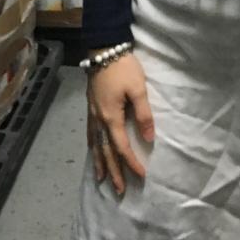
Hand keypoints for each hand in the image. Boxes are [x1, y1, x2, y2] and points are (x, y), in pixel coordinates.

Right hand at [87, 52, 154, 196]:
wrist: (103, 49)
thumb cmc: (123, 68)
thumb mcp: (138, 88)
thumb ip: (144, 114)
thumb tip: (149, 139)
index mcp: (111, 117)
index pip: (122, 147)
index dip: (131, 163)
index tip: (141, 175)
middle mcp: (99, 119)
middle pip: (106, 151)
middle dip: (113, 172)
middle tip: (119, 190)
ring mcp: (92, 113)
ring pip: (95, 145)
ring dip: (100, 163)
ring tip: (102, 179)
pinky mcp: (90, 107)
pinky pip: (90, 134)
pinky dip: (92, 147)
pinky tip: (93, 151)